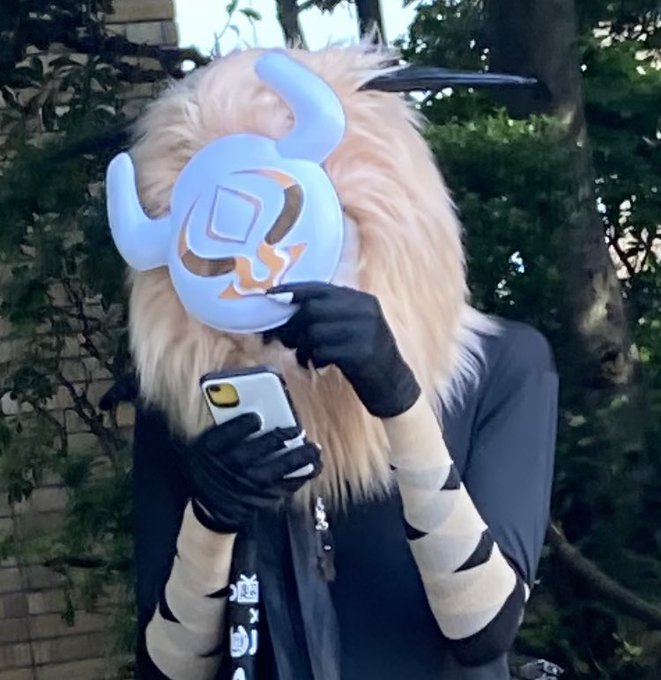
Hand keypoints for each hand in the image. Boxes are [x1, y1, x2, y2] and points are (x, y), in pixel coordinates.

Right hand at [186, 413, 321, 533]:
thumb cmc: (211, 470)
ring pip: (274, 472)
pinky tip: (310, 468)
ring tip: (314, 450)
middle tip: (297, 429)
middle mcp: (227, 471)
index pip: (224, 436)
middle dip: (278, 439)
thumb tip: (257, 415)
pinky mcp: (258, 502)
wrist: (208, 510)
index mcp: (209, 454)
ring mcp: (244, 488)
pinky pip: (282, 489)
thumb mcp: (206, 449)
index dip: (241, 426)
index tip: (257, 417)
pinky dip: (298, 478)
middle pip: (254, 452)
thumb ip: (225, 432)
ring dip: (297, 459)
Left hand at [265, 282, 420, 417]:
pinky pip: (322, 351)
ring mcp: (365, 331)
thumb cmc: (366, 357)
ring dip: (302, 347)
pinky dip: (313, 359)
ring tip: (306, 357)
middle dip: (292, 325)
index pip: (321, 288)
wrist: (394, 386)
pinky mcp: (361, 353)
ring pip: (314, 331)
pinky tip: (318, 365)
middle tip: (284, 339)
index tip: (271, 295)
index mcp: (362, 300)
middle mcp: (365, 311)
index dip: (293, 291)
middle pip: (313, 309)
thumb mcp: (353, 328)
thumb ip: (328, 315)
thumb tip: (284, 311)